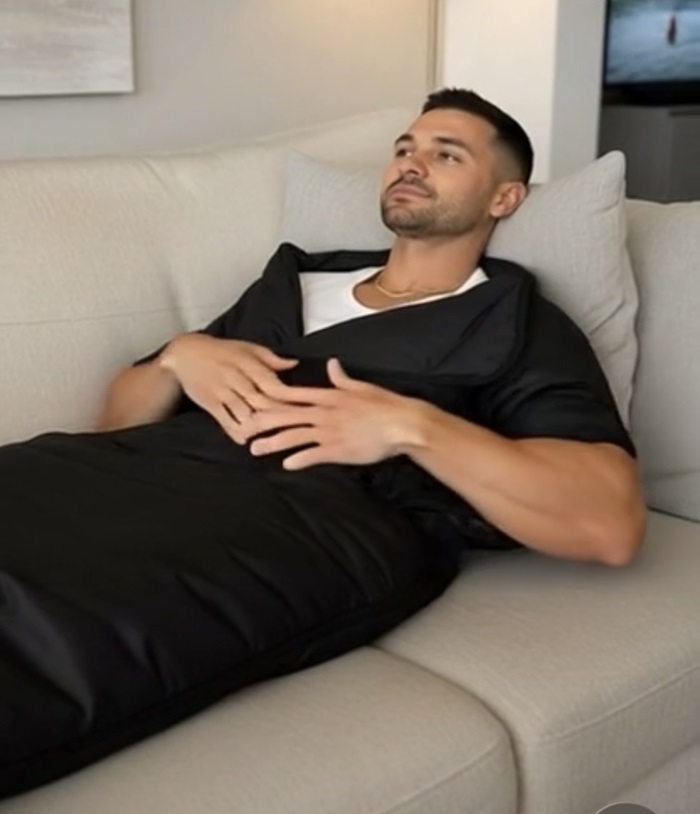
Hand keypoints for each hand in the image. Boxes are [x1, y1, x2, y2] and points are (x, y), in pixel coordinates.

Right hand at [158, 334, 297, 442]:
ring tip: (277, 440)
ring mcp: (222, 392)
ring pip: (245, 413)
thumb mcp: (247, 348)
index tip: (307, 408)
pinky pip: (224, 420)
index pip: (274, 384)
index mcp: (249, 364)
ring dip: (260, 426)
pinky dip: (236, 431)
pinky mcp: (210, 403)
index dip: (291, 398)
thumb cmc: (222, 351)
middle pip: (263, 401)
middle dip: (281, 416)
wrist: (184, 354)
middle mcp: (237, 378)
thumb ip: (271, 359)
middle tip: (299, 431)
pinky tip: (248, 440)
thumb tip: (295, 364)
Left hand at [244, 359, 424, 468]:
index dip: (271, 398)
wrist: (403, 423)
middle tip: (242, 428)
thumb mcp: (361, 387)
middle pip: (286, 416)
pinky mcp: (338, 449)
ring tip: (254, 449)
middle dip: (262, 422)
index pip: (293, 395)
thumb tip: (332, 364)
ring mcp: (330, 431)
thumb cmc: (386, 405)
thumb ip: (342, 379)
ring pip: (294, 436)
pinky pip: (313, 455)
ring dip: (272, 443)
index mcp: (328, 396)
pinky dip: (299, 460)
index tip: (254, 401)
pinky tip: (286, 465)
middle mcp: (324, 412)